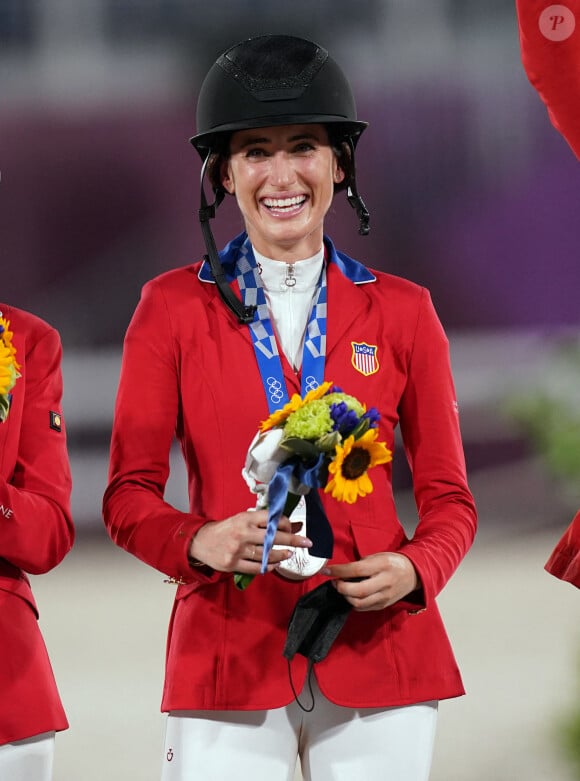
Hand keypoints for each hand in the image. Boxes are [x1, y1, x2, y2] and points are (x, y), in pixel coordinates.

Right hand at [188, 510, 310, 572]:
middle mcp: (243, 533)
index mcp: (246, 518)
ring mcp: (238, 550)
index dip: (285, 524)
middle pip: (273, 537)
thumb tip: (291, 525)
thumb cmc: (226, 529)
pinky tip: (274, 565)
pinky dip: (268, 567)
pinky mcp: (233, 564)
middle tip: (307, 543)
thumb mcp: (243, 519)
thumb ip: (263, 522)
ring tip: (289, 554)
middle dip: (293, 540)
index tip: (293, 528)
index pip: (271, 519)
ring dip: (281, 555)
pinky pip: (256, 568)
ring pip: (266, 555)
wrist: (201, 541)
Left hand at [323, 552, 419, 610]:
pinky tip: (351, 595)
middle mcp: (384, 582)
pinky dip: (353, 603)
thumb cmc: (393, 562)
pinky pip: (363, 608)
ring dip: (345, 596)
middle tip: (335, 582)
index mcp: (382, 565)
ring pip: (359, 603)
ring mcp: (385, 596)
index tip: (326, 571)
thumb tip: (342, 572)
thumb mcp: (378, 556)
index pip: (355, 570)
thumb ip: (361, 564)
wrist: (413, 574)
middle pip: (357, 591)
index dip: (338, 571)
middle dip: (341, 588)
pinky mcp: (383, 605)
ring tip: (342, 588)